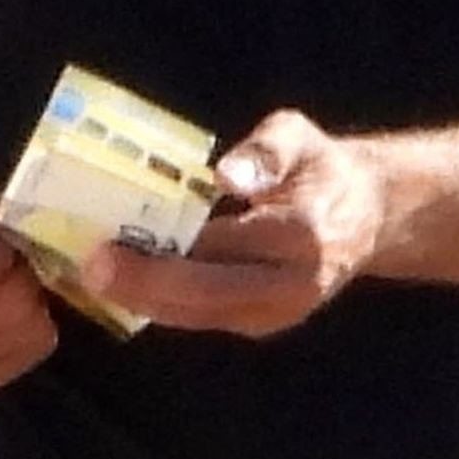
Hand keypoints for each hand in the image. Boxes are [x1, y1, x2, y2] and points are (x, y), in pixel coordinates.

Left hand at [79, 109, 385, 338]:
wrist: (367, 214)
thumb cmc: (319, 167)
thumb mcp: (296, 137)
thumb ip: (264, 151)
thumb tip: (225, 176)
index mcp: (302, 236)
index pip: (224, 249)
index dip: (167, 252)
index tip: (114, 242)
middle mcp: (292, 285)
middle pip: (208, 296)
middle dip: (144, 286)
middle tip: (90, 267)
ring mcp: (279, 311)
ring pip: (202, 315)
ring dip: (145, 300)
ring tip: (93, 276)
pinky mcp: (263, 320)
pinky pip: (205, 317)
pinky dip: (161, 303)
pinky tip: (122, 282)